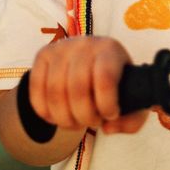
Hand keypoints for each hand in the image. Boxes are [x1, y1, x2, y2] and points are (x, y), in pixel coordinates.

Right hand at [29, 36, 148, 134]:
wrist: (92, 59)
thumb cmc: (115, 81)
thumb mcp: (133, 97)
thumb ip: (133, 119)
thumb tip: (110, 126)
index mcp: (110, 49)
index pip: (104, 78)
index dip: (106, 105)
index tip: (111, 114)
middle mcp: (84, 43)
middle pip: (77, 89)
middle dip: (84, 117)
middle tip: (93, 122)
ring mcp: (61, 47)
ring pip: (55, 92)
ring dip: (65, 118)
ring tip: (76, 121)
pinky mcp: (43, 55)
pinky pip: (36, 90)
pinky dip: (45, 112)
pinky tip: (57, 117)